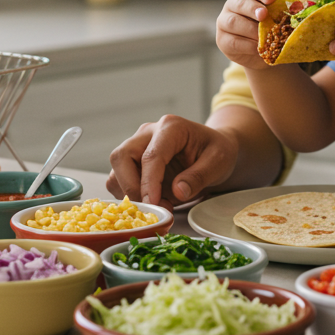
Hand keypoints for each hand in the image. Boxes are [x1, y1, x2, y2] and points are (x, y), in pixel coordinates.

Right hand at [106, 115, 238, 206]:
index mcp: (171, 128)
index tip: (152, 203)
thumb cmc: (217, 151)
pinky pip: (119, 180)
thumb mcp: (219, 162)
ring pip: (116, 170)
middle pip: (121, 157)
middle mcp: (148, 133)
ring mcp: (137, 146)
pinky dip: (129, 195)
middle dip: (132, 186)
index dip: (148, 182)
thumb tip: (177, 192)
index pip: (151, 155)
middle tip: (152, 207)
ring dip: (130, 193)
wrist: (214, 149)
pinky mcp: (133, 162)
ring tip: (158, 205)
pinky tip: (152, 202)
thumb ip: (199, 176)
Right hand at [216, 0, 276, 69]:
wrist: (262, 54)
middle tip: (263, 15)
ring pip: (233, 22)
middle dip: (252, 8)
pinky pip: (233, 41)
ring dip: (249, 29)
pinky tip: (258, 48)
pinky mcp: (223, 40)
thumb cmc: (271, 32)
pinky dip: (247, 45)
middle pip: (240, 3)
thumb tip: (296, 11)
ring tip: (263, 36)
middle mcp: (233, 6)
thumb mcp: (276, 22)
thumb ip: (281, 15)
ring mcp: (224, 23)